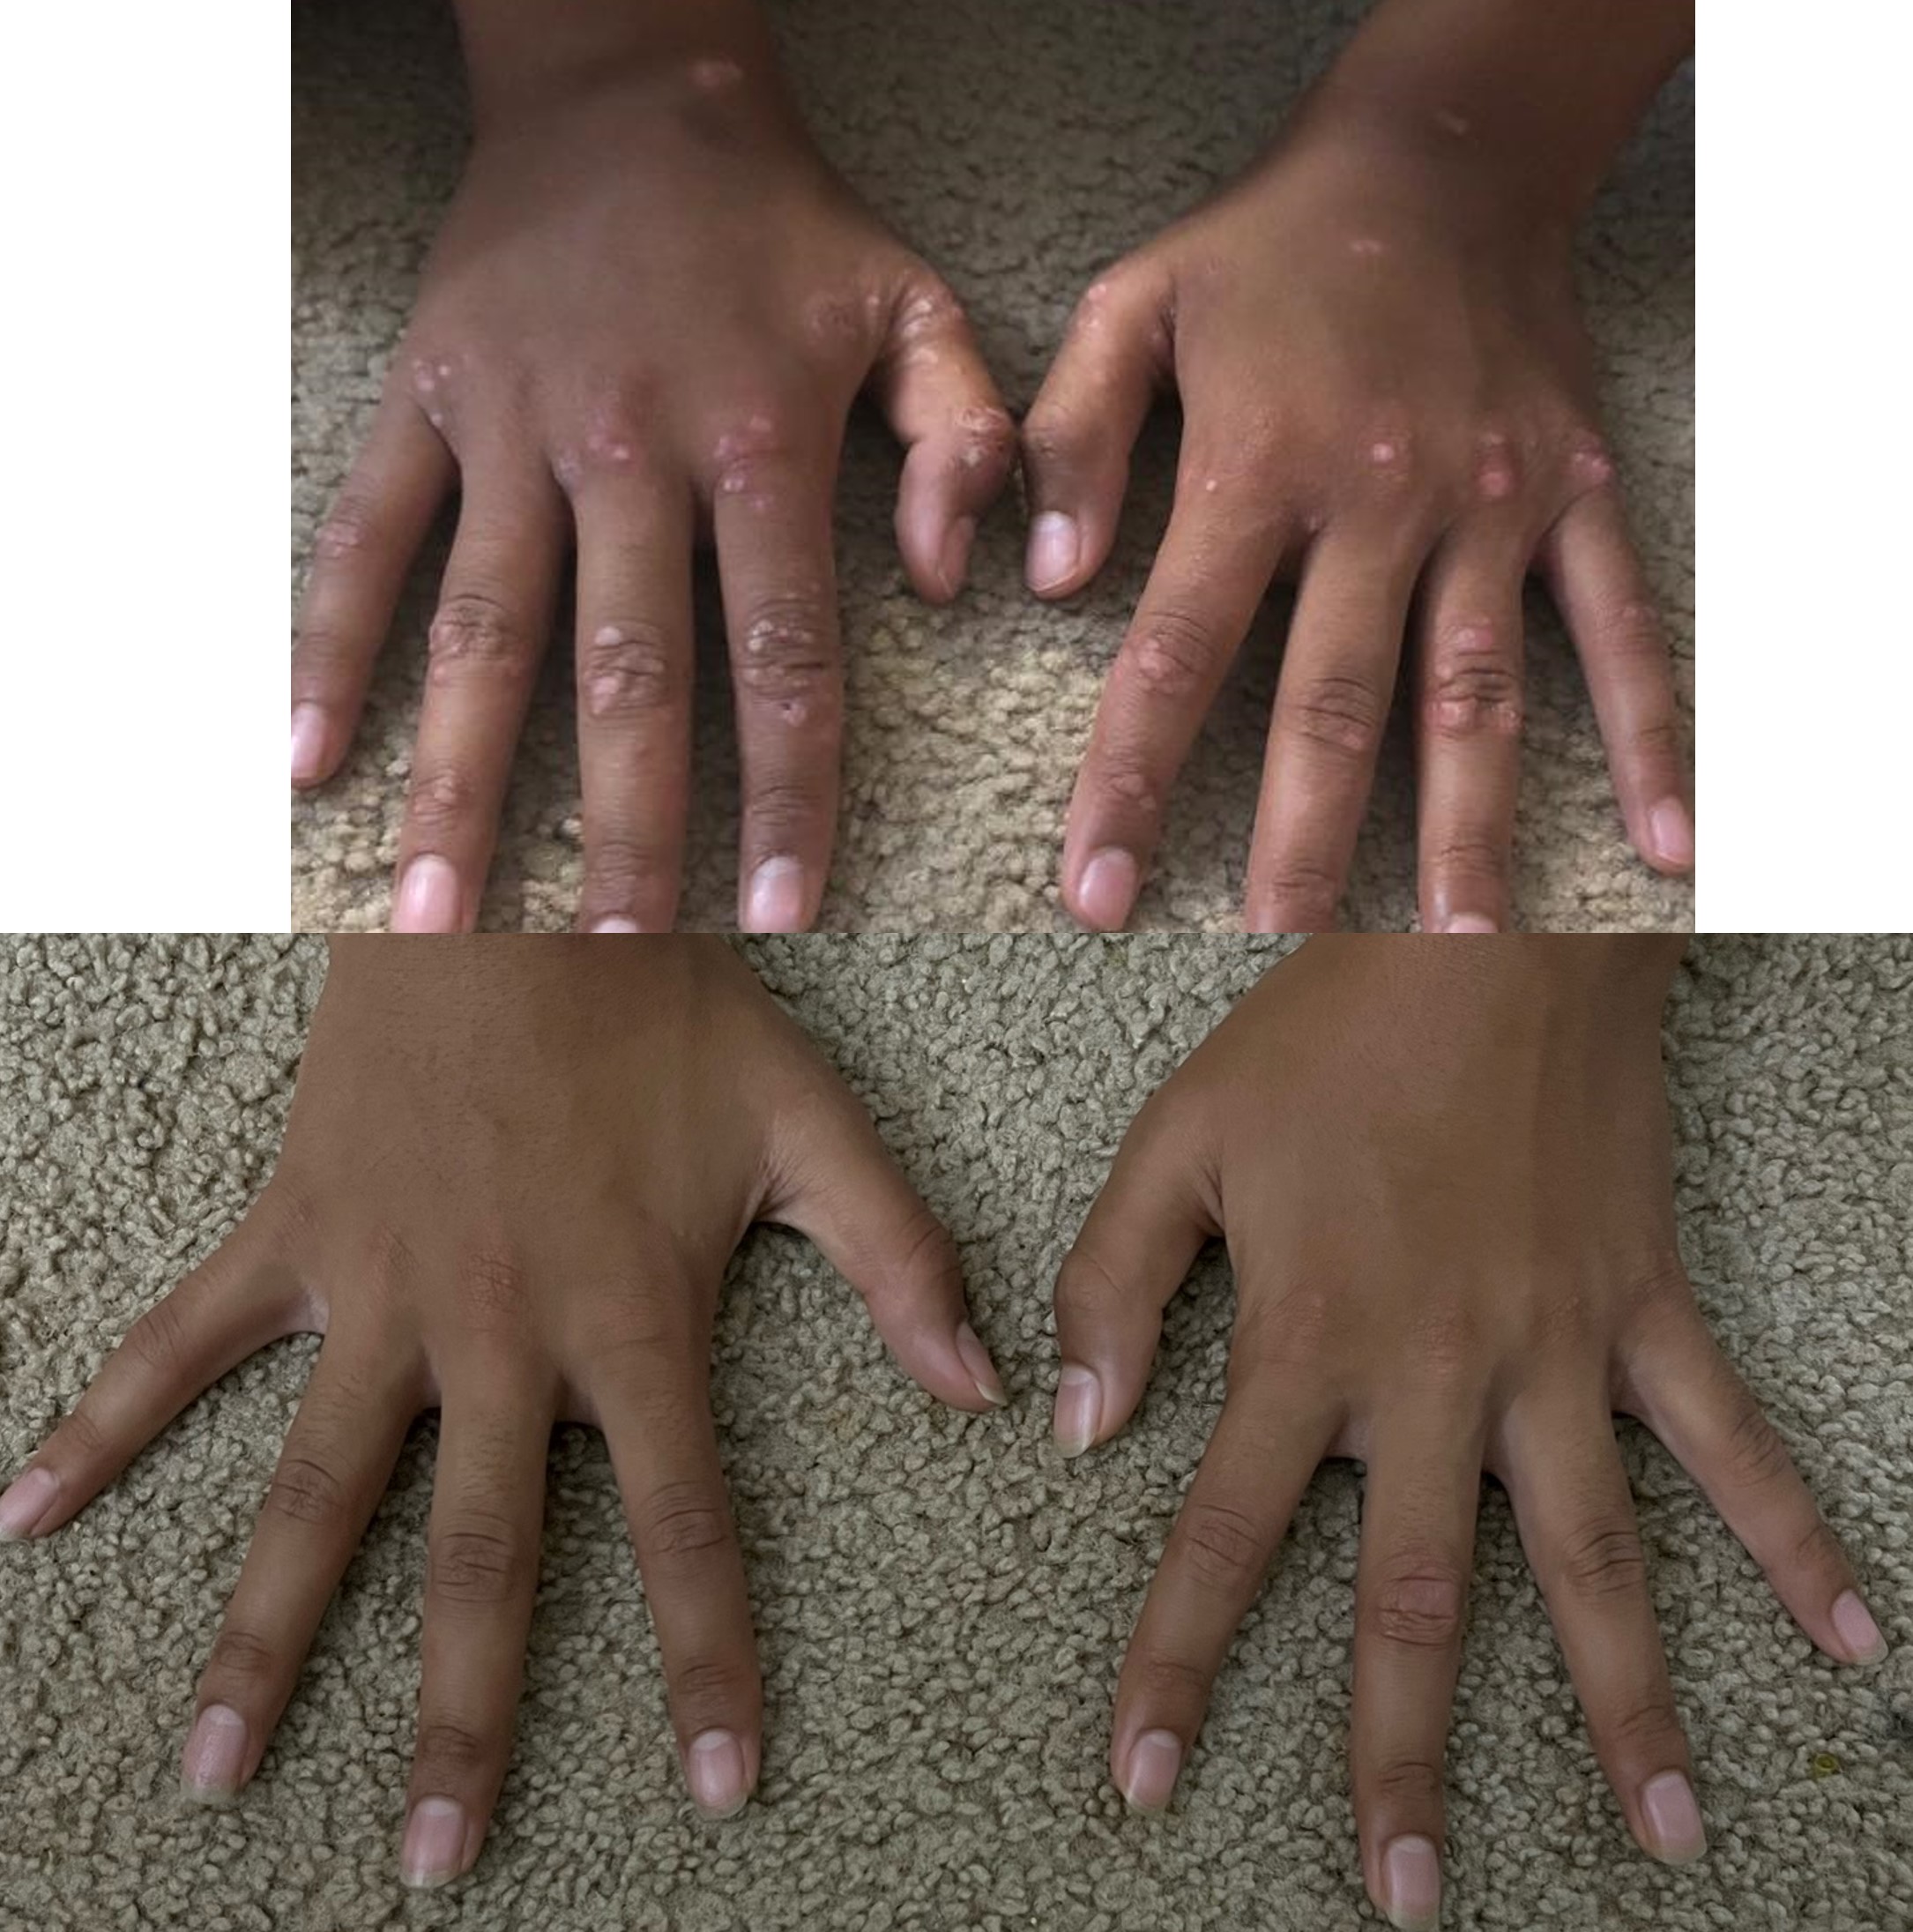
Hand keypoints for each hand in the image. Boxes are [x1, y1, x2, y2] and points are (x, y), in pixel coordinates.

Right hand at [0, 938, 1003, 1885]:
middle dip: (461, 1715)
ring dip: (267, 1637)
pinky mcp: (299, 1232)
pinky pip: (182, 1343)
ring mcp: (384, 1290)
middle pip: (479, 1558)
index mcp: (631, 1318)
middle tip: (435, 1862)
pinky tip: (20, 1515)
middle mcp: (500, 1334)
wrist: (526, 889)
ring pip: (317, 1494)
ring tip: (214, 1771)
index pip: (681, 1524)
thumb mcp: (810, 1120)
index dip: (706, 1657)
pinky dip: (103, 1422)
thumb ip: (899, 1255)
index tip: (714, 1787)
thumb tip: (983, 1386)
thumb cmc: (669, 1004)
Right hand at [291, 21, 1013, 933]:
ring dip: (455, 781)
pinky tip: (303, 762)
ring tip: (435, 915)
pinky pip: (367, 539)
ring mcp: (510, 430)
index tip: (781, 913)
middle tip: (606, 953)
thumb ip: (963, 440)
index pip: (783, 654)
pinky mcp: (424, 402)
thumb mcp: (915, 306)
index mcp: (760, 440)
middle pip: (623, 672)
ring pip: (482, 631)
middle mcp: (627, 448)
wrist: (629, 90)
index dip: (787, 792)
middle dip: (621, 824)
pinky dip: (330, 648)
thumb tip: (946, 580)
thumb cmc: (786, 228)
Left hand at [1024, 107, 1691, 932]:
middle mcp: (1382, 501)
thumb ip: (1070, 436)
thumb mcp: (1132, 301)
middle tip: (1274, 949)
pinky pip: (1622, 628)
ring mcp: (1493, 507)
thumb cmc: (1267, 249)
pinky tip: (1665, 844)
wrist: (1439, 159)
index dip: (1131, 783)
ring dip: (1467, 827)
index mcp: (1258, 464)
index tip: (1098, 895)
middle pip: (1334, 703)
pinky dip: (1651, 736)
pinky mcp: (1578, 497)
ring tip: (1457, 946)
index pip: (1178, 652)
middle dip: (1300, 840)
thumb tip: (1039, 580)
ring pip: (1477, 692)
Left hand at [1051, 938, 1881, 1927]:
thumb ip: (1113, 1281)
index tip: (1144, 1780)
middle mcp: (1437, 1374)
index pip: (1224, 1534)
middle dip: (1404, 1755)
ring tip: (1673, 1843)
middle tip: (1409, 1896)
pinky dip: (1793, 1536)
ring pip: (1593, 1560)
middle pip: (1418, 1598)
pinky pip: (1729, 1439)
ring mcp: (1559, 1351)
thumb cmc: (1323, 1030)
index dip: (1179, 1662)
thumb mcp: (1181, 1136)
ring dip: (1629, 1706)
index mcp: (1308, 1338)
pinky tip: (1859, 1641)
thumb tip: (1074, 1425)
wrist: (1491, 937)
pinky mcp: (1645, 1307)